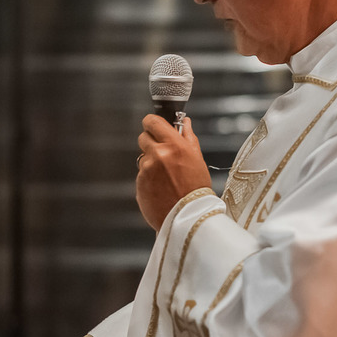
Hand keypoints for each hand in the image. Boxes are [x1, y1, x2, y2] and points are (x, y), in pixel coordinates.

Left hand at [136, 115, 211, 230]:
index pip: (153, 121)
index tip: (154, 125)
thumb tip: (184, 122)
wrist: (189, 215)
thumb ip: (187, 137)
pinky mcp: (139, 184)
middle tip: (163, 153)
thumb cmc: (196, 188)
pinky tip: (161, 187)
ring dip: (151, 163)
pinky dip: (148, 178)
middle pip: (143, 137)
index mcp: (173, 145)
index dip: (152, 122)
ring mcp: (146, 170)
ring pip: (142, 158)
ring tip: (166, 176)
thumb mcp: (197, 158)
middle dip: (151, 142)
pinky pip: (141, 175)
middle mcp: (157, 155)